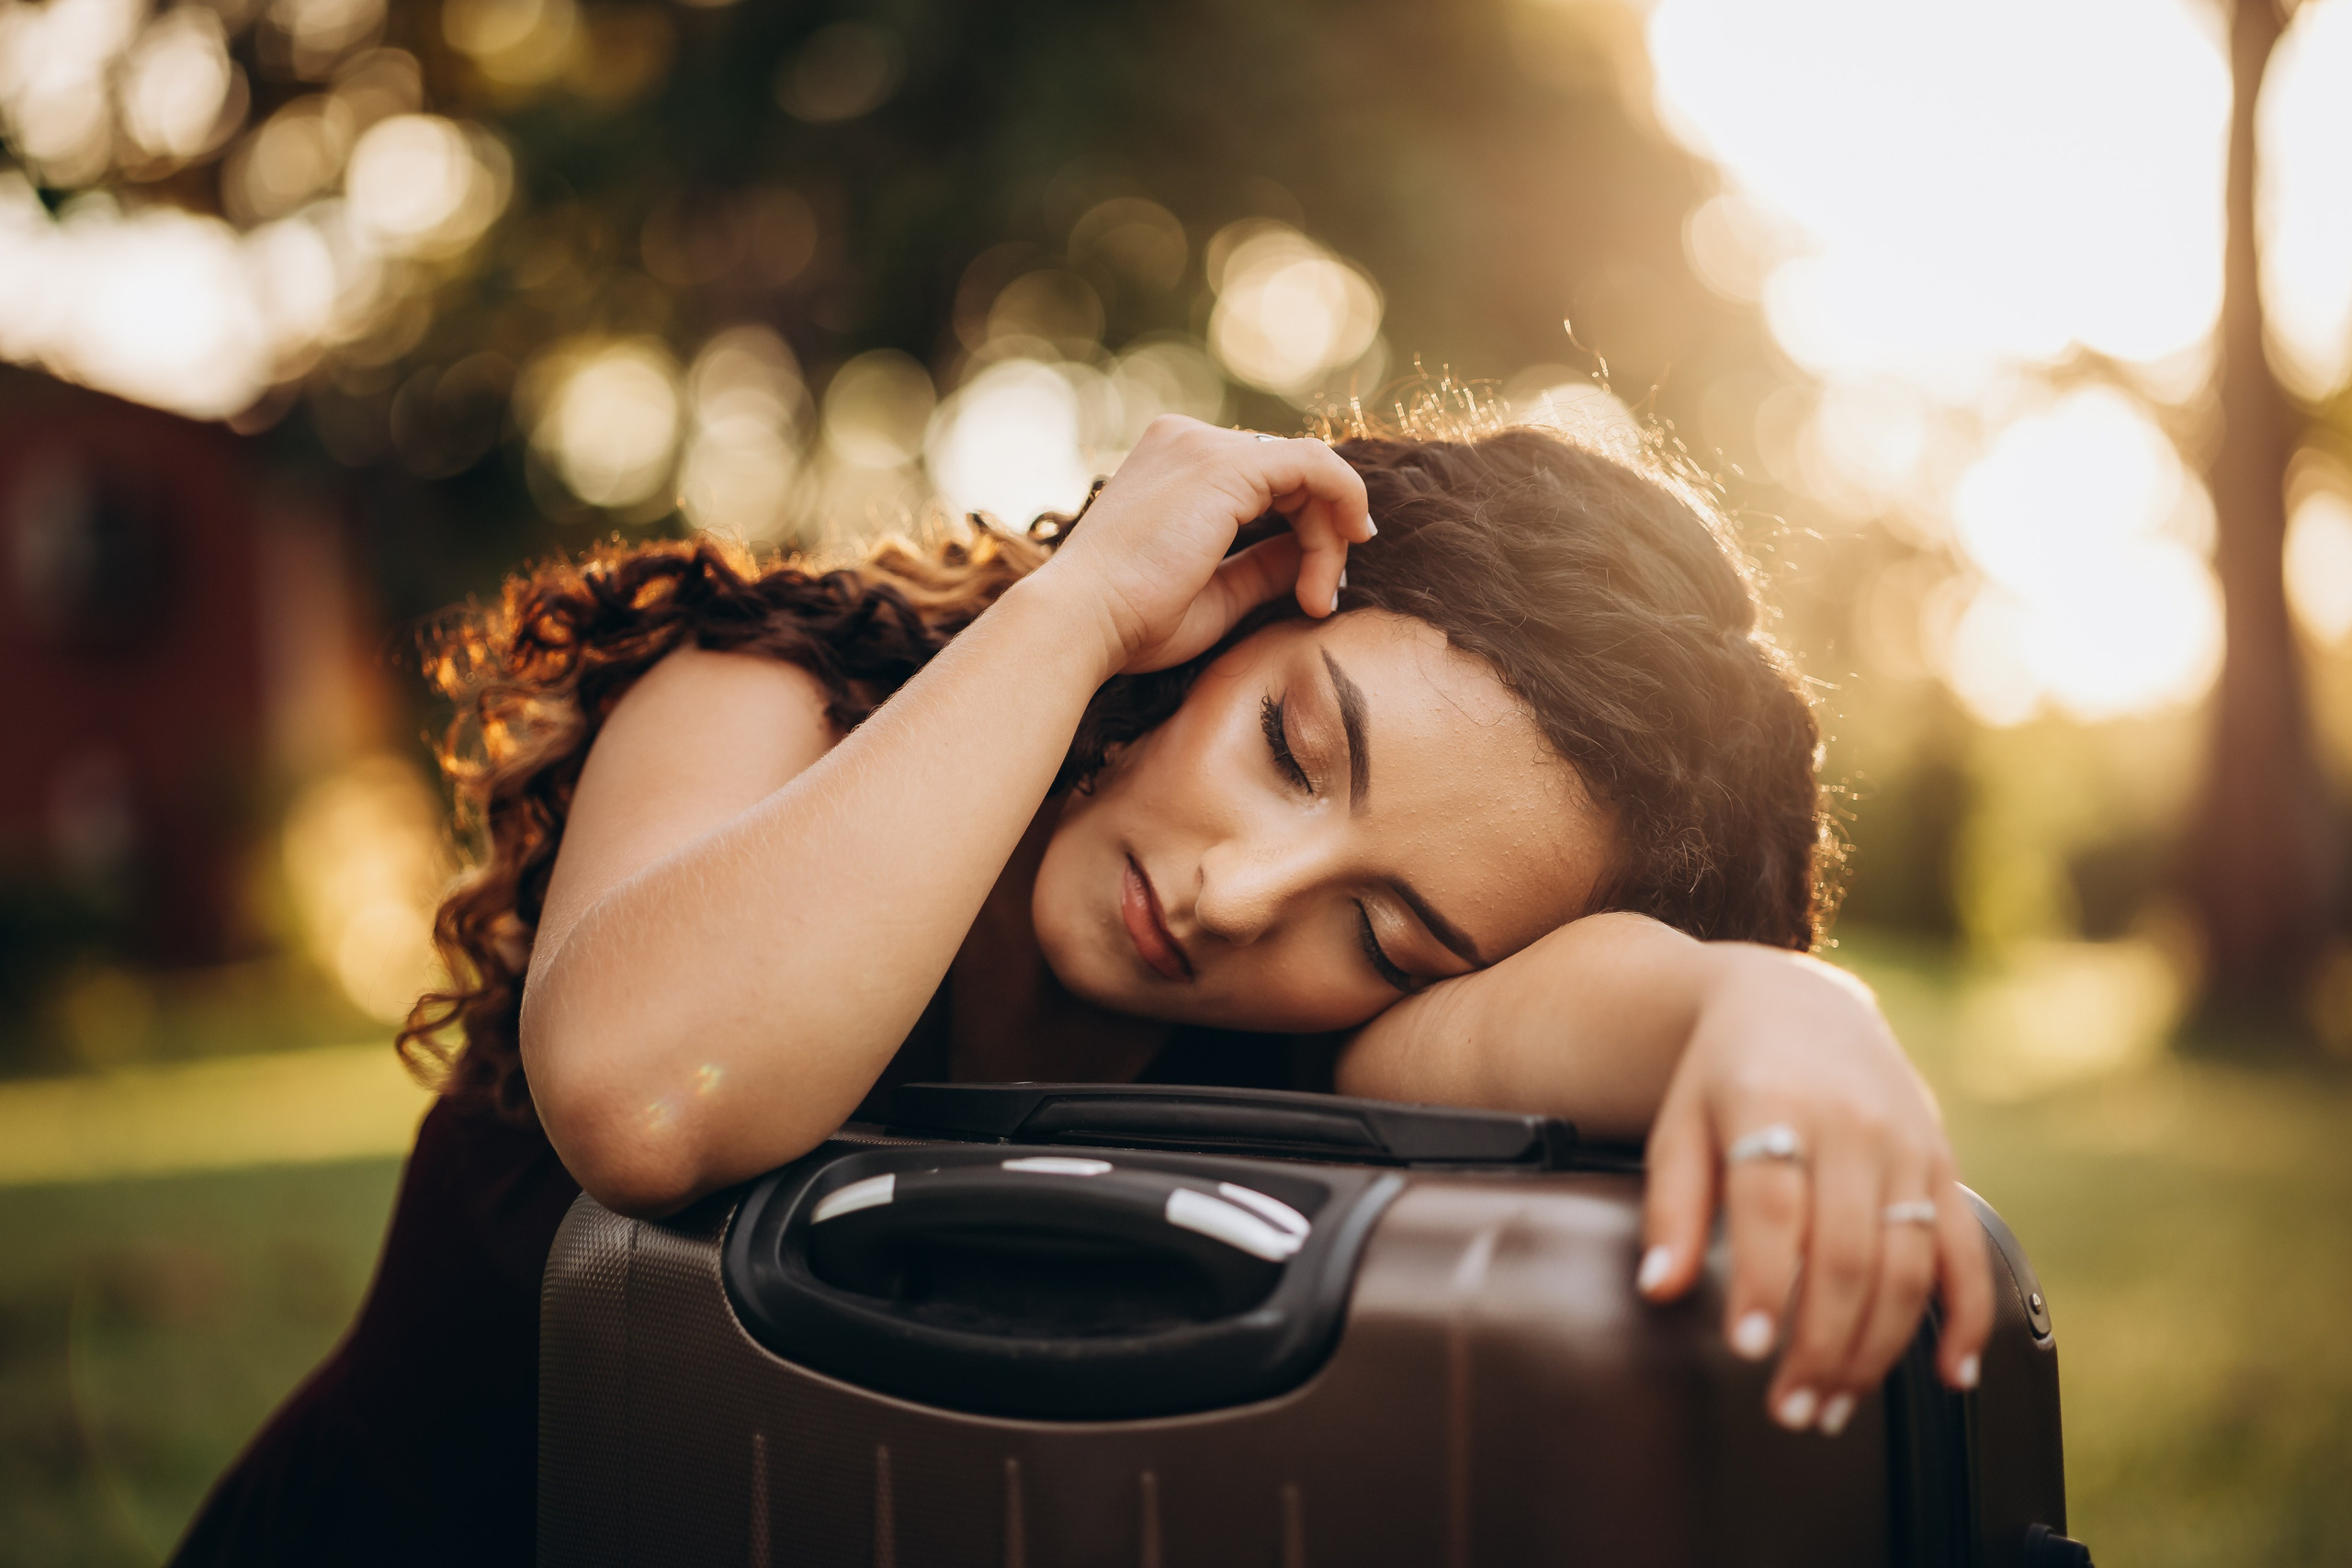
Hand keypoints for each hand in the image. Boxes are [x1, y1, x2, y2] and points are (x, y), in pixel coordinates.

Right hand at [1034, 416, 1372, 675]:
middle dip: (1324, 534)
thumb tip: (1321, 552)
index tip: (1318, 587)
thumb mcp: (1217, 591)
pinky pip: (1316, 464)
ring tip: (1319, 598)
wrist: (1081, 623)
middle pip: (1290, 471)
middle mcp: (1185, 441)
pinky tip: (1348, 547)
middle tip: (1323, 598)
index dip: (1306, 527)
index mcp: (1172, 463)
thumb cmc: (1133, 622)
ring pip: (1308, 470)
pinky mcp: (1226, 465)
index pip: (1264, 478)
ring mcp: (1203, 445)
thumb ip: (1265, 564)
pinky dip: (1344, 501)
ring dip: (1331, 535)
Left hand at [1635, 947, 1994, 1432]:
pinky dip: (1968, 1317)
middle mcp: (1851, 1122)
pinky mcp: (1943, 1165)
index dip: (1762, 1281)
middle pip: (1846, 1251)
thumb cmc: (1723, 1075)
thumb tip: (1658, 1288)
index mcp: (1772, 1100)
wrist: (1796, 1002)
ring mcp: (1907, 1144)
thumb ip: (1670, 1207)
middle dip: (1820, 1342)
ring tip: (1834, 1406)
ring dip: (1877, 1349)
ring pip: (1907, 1265)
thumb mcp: (1677, 1123)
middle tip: (1790, 1408)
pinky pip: (1968, 1250)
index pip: (1772, 1204)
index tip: (1747, 1348)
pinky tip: (1950, 1374)